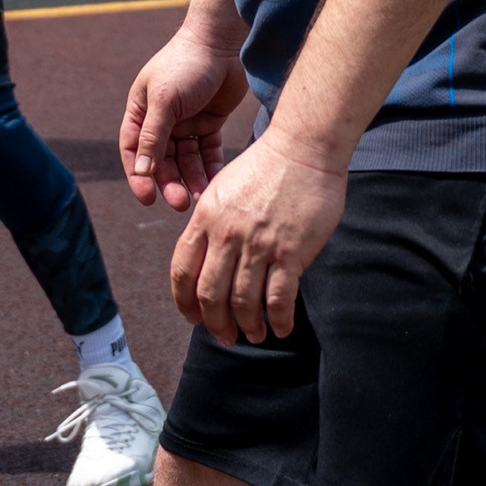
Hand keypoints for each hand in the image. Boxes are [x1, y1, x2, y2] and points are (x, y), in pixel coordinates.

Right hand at [121, 32, 250, 209]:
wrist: (221, 42)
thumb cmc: (185, 65)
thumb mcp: (165, 100)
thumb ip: (154, 136)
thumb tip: (141, 171)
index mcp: (141, 111)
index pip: (134, 150)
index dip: (138, 175)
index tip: (147, 197)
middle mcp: (161, 120)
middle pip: (161, 160)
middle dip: (169, 182)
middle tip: (180, 202)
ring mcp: (186, 123)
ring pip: (185, 160)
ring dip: (191, 179)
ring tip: (200, 196)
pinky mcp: (209, 124)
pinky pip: (207, 153)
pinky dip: (210, 168)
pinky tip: (216, 183)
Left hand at [168, 131, 346, 346]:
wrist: (303, 149)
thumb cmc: (265, 167)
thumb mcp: (223, 189)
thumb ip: (211, 224)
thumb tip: (205, 260)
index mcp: (206, 217)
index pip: (182, 270)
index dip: (184, 301)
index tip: (193, 318)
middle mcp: (227, 234)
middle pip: (210, 294)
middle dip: (215, 324)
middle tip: (224, 336)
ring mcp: (259, 245)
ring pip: (243, 302)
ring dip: (247, 326)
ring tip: (253, 335)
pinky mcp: (290, 252)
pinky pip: (278, 299)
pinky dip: (278, 321)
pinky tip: (281, 328)